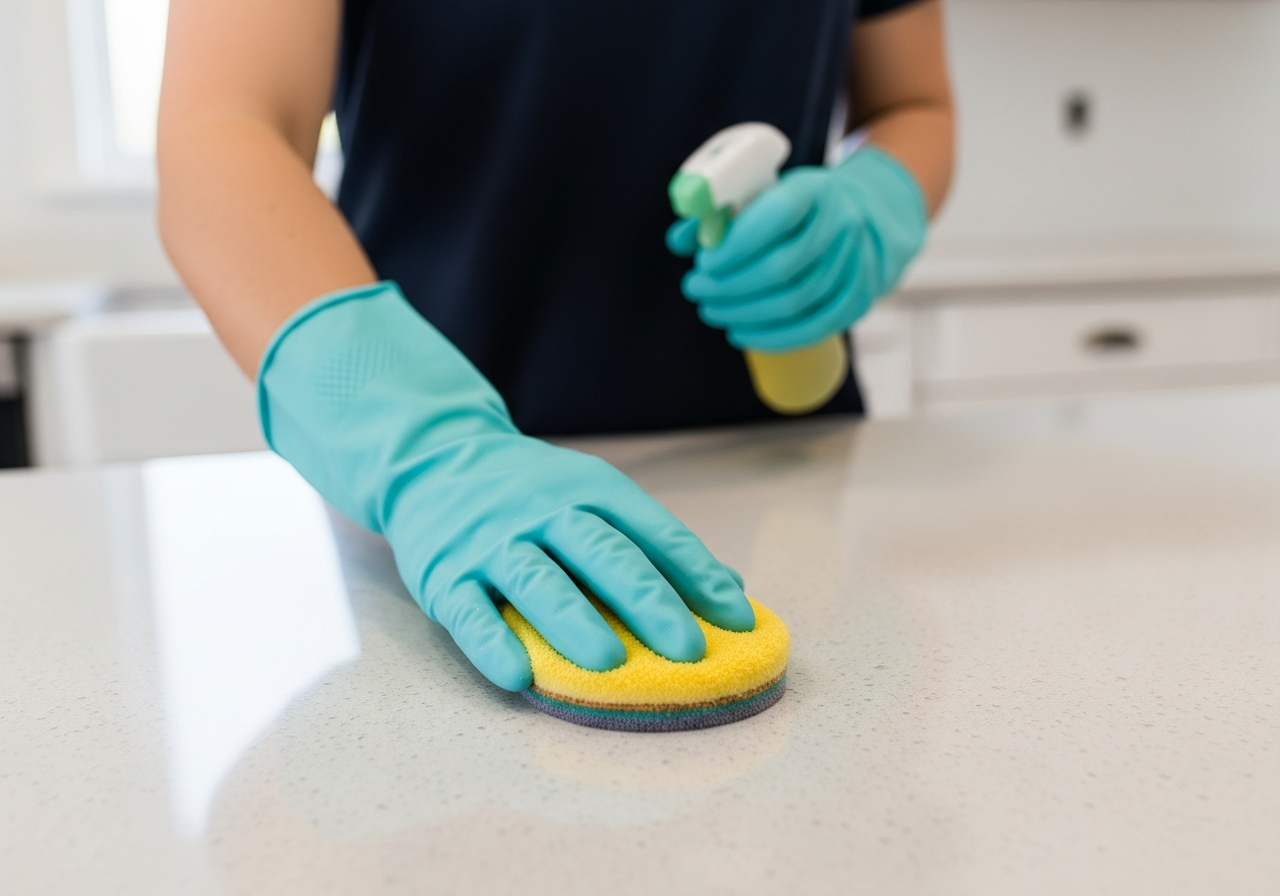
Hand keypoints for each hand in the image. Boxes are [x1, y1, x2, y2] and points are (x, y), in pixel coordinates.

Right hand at [258, 284, 753, 691]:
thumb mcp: (592, 494)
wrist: (431, 458)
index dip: (697, 575)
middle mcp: (543, 511)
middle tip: (687, 649)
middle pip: (602, 555)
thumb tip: (729, 590)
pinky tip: (518, 675)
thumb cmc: (531, 491)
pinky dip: (492, 643)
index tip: (739, 620)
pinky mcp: (445, 574)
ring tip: (610, 663)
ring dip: (574, 621)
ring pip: (538, 582)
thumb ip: (653, 541)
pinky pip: (469, 611)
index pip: (653, 531)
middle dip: (647, 601)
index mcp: (590, 490)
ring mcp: (491, 542)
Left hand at [669, 147, 926, 352]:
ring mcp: (855, 265)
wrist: (855, 220)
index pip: (777, 215)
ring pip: (793, 302)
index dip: (736, 244)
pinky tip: (740, 333)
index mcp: (814, 190)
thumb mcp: (760, 195)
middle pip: (781, 267)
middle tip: (695, 289)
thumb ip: (718, 214)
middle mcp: (842, 225)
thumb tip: (679, 241)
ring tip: (711, 309)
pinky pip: (813, 328)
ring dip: (742, 313)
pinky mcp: (857, 299)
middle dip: (729, 285)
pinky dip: (771, 337)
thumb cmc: (793, 209)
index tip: (703, 261)